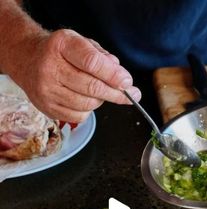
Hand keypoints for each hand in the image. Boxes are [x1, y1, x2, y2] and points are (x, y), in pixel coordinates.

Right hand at [13, 29, 140, 121]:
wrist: (27, 60)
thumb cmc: (59, 52)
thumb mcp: (80, 43)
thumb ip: (102, 57)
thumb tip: (120, 77)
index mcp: (61, 45)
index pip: (92, 63)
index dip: (113, 75)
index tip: (127, 82)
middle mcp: (50, 68)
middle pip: (91, 87)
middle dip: (115, 93)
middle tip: (129, 95)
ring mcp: (47, 91)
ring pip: (87, 105)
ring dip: (100, 101)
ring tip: (99, 92)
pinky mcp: (47, 108)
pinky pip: (78, 117)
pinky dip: (88, 111)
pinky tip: (85, 100)